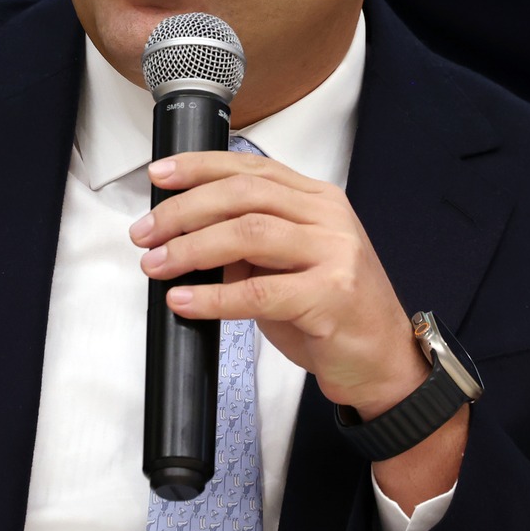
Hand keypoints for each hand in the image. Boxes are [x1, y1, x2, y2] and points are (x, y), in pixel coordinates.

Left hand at [132, 149, 424, 419]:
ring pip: (248, 233)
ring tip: (156, 264)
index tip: (159, 175)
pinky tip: (185, 300)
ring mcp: (334, 253)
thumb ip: (248, 244)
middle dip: (184, 210)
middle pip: (244, 194)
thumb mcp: (289, 265)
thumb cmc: (332, 314)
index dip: (199, 167)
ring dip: (192, 248)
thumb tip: (185, 235)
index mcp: (317, 199)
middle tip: (145, 232)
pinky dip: (214, 297)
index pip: (251, 168)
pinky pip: (259, 292)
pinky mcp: (331, 296)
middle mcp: (328, 217)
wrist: (383, 363)